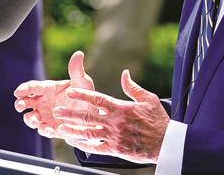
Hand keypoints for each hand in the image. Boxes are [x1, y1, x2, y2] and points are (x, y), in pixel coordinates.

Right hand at [14, 51, 94, 137]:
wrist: (92, 113)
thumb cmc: (85, 95)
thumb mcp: (83, 83)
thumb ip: (77, 71)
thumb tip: (78, 53)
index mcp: (47, 89)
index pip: (32, 87)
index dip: (24, 89)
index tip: (18, 92)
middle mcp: (42, 102)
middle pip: (26, 102)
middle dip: (20, 104)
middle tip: (20, 106)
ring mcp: (45, 115)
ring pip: (31, 118)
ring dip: (30, 119)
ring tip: (35, 121)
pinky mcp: (51, 128)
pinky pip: (43, 130)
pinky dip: (43, 130)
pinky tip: (48, 130)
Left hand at [53, 69, 168, 163]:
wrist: (166, 143)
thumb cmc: (158, 120)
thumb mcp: (148, 99)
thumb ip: (133, 87)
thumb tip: (124, 73)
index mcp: (121, 108)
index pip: (98, 99)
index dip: (83, 95)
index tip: (70, 91)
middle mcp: (115, 122)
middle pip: (88, 116)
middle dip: (71, 113)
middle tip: (57, 111)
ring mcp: (114, 136)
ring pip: (89, 133)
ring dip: (73, 130)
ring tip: (61, 127)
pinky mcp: (115, 149)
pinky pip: (96, 147)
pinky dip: (84, 145)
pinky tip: (75, 142)